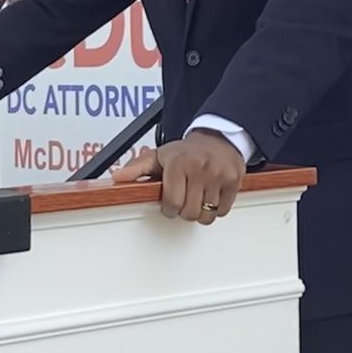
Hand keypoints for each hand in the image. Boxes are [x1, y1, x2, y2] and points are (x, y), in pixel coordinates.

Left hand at [113, 129, 245, 223]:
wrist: (218, 137)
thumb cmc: (186, 151)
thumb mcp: (159, 156)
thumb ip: (136, 168)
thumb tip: (117, 177)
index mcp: (178, 164)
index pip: (172, 203)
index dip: (169, 208)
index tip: (170, 203)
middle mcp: (199, 168)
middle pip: (189, 212)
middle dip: (184, 211)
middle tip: (184, 199)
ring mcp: (218, 175)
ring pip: (207, 215)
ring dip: (200, 212)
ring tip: (197, 198)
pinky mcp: (234, 181)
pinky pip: (223, 211)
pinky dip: (216, 209)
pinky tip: (210, 196)